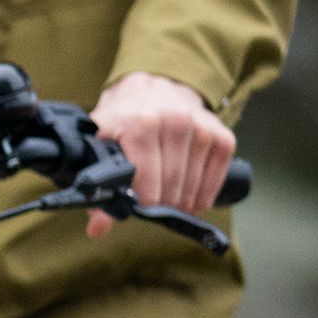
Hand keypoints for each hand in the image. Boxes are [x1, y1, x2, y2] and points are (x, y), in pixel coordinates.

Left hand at [86, 73, 236, 237]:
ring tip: (173, 205)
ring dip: (185, 202)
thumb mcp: (101, 147)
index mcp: (141, 123)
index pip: (147, 181)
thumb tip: (97, 229)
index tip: (139, 209)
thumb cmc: (124, 121)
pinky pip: (218, 173)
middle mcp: (174, 120)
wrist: (153, 88)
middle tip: (156, 209)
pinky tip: (196, 199)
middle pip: (172, 186)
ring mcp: (200, 126)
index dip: (143, 203)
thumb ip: (98, 189)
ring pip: (194, 183)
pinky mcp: (220, 133)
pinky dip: (206, 192)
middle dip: (163, 205)